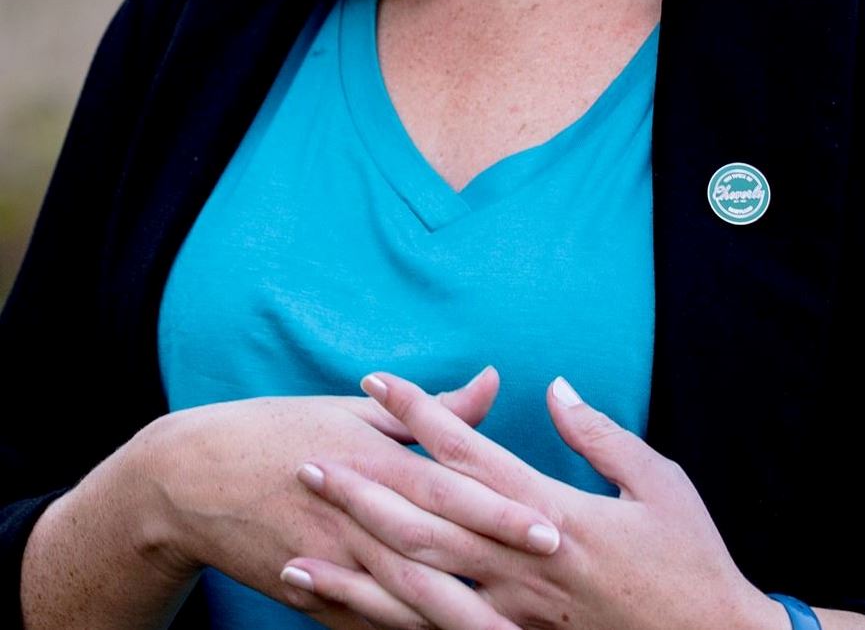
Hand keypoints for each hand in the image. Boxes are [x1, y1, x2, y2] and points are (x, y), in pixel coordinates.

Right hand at [140, 368, 557, 629]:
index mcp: (373, 462)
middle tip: (549, 592)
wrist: (191, 477)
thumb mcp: (356, 411)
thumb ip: (433, 410)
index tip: (552, 528)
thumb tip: (494, 380)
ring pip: (402, 603)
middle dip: (494, 577)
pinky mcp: (312, 596)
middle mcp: (356, 516)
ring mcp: (331, 563)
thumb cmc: (283, 430)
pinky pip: (366, 625)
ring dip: (455, 622)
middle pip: (434, 554)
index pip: (448, 489)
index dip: (499, 510)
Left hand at [280, 371, 775, 629]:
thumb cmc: (691, 561)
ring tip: (300, 544)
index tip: (376, 384)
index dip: (419, 416)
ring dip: (356, 564)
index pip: (469, 454)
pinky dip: (384, 621)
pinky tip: (348, 612)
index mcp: (556, 512)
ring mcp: (513, 614)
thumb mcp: (659, 483)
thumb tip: (556, 388)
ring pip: (417, 588)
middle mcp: (522, 563)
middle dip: (362, 488)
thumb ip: (600, 436)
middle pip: (424, 520)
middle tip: (307, 462)